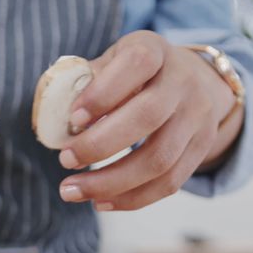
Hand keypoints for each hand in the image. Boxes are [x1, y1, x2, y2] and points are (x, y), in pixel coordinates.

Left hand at [55, 31, 243, 210]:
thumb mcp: (114, 61)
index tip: (72, 119)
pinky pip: (170, 183)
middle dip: (100, 145)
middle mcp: (183, 82)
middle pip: (147, 117)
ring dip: (111, 183)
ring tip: (72, 190)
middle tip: (65, 160)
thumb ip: (85, 81)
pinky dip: (132, 198)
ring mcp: (198, 117)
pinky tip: (100, 201)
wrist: (195, 80)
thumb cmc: (137, 73)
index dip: (103, 93)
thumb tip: (51, 118)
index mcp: (155, 51)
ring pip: (159, 159)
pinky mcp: (201, 148)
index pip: (136, 65)